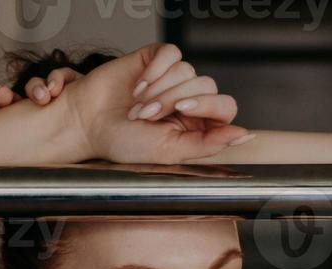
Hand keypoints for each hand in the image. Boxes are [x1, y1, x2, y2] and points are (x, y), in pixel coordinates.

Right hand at [0, 44, 251, 164]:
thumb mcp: (168, 152)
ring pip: (187, 70)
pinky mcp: (155, 60)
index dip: (206, 106)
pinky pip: (172, 53)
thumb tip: (244, 135)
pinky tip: (137, 85)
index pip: (224, 107)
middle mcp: (189, 101)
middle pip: (206, 85)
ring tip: (137, 106)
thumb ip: (208, 145)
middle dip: (174, 100)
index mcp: (197, 126)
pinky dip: (156, 68)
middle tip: (147, 115)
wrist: (87, 124)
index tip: (181, 112)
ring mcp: (173, 79)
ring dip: (160, 89)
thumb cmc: (123, 143)